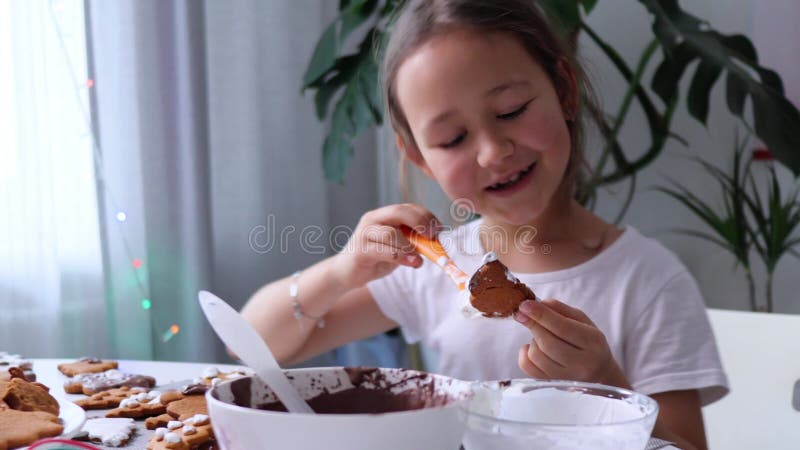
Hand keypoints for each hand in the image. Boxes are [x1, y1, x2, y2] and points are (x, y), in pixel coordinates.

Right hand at [331, 203, 440, 289]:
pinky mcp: (360, 251)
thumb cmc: (375, 258)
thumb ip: (412, 242)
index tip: (438, 229)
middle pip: (399, 212)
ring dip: (410, 246)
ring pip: (391, 233)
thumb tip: (435, 241)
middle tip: (432, 237)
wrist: (346, 273)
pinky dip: (402, 257)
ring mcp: (364, 234)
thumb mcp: (397, 247)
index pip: (407, 207)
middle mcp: (372, 220)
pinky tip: (412, 263)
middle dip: (420, 222)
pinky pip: (384, 251)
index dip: (426, 215)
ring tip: (421, 258)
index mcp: (383, 215)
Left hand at [514, 299, 629, 387]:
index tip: (525, 305)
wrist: (599, 374)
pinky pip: (528, 368)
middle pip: (547, 342)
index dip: (541, 315)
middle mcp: (582, 364)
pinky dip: (525, 354)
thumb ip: (561, 309)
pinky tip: (533, 348)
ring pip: (536, 355)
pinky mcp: (553, 385)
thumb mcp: (583, 321)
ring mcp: (567, 378)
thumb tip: (538, 304)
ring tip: (541, 337)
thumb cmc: (588, 343)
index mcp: (593, 342)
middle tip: (524, 314)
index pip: (562, 327)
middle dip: (532, 324)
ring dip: (533, 340)